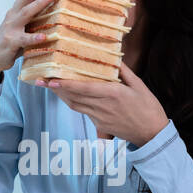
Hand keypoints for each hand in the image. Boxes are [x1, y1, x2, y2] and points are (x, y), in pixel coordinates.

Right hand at [0, 0, 59, 85]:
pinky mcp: (11, 42)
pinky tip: (44, 37)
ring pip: (26, 12)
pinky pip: (24, 39)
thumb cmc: (12, 39)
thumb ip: (37, 14)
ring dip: (39, 3)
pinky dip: (34, 37)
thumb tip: (60, 4)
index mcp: (19, 6)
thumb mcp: (24, 23)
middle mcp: (14, 13)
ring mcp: (12, 27)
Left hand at [35, 61, 168, 147]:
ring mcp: (100, 118)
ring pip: (75, 106)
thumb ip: (124, 72)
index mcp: (112, 94)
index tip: (51, 81)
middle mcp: (102, 107)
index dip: (65, 85)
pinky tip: (69, 96)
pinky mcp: (100, 126)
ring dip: (62, 96)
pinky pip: (84, 112)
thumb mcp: (139, 85)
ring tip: (50, 87)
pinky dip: (75, 103)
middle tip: (41, 81)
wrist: (152, 134)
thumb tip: (114, 59)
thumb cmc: (148, 107)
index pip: (83, 89)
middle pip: (73, 98)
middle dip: (56, 90)